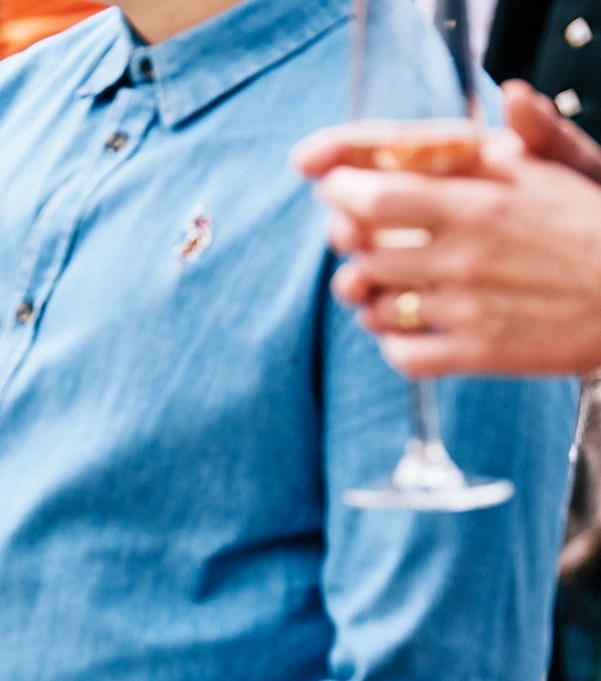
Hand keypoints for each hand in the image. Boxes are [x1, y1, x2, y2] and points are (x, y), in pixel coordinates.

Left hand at [291, 83, 600, 376]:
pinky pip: (403, 355)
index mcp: (480, 206)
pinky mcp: (479, 354)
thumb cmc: (593, 227)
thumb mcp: (559, 172)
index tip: (337, 189)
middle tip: (360, 241)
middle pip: (363, 256)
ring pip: (375, 309)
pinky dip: (395, 343)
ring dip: (371, 298)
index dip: (341, 193)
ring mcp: (469, 309)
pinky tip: (410, 327)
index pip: (376, 198)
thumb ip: (521, 137)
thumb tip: (509, 94)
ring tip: (386, 286)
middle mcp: (466, 258)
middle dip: (351, 249)